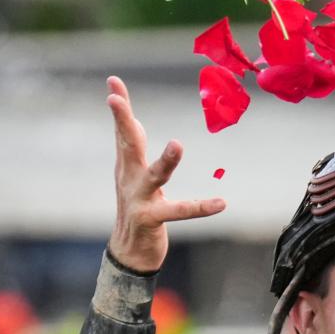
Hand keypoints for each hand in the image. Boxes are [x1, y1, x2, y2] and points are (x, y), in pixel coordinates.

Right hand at [105, 76, 225, 272]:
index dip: (119, 106)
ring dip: (166, 161)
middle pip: (127, 144)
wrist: (128, 252)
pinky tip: (221, 203)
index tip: (113, 81)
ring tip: (178, 144)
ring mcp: (138, 199)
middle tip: (114, 99)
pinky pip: (178, 212)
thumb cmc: (135, 207)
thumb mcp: (131, 175)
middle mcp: (129, 179)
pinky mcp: (151, 219)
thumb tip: (134, 120)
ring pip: (154, 176)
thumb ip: (133, 148)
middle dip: (122, 121)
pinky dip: (200, 208)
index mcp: (126, 165)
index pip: (123, 130)